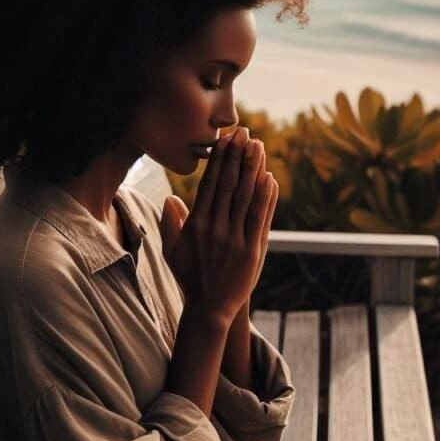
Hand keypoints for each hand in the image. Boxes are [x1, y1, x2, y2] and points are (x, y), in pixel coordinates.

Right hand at [157, 127, 278, 325]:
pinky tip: (270, 178)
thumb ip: (171, 223)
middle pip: (229, 184)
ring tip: (259, 146)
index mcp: (196, 224)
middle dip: (238, 155)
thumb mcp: (172, 250)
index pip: (209, 184)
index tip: (225, 139)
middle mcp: (216, 228)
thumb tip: (169, 198)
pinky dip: (266, 197)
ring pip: (246, 197)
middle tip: (245, 132)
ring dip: (254, 169)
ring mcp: (235, 239)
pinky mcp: (253, 250)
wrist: (210, 308)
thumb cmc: (190, 277)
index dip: (219, 159)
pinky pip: (261, 218)